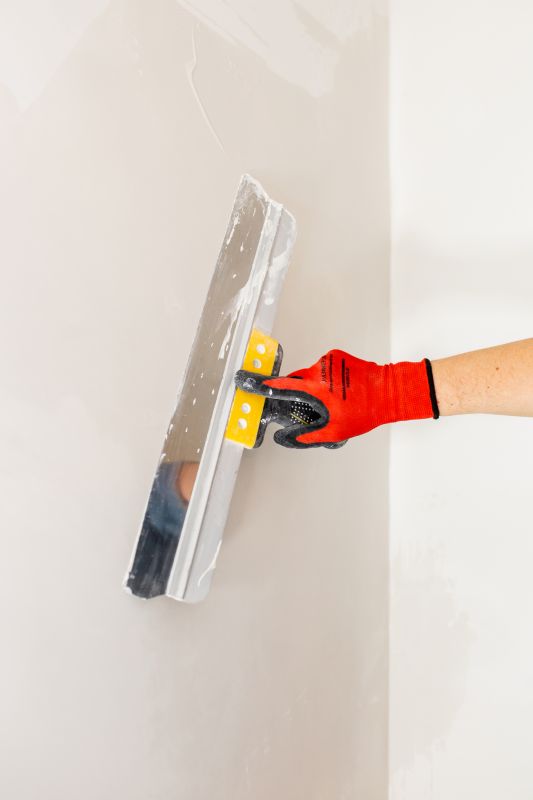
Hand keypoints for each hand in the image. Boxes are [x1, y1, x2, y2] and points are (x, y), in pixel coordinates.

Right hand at [235, 349, 437, 448]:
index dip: (267, 387)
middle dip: (297, 392)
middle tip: (308, 405)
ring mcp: (330, 360)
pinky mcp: (338, 355)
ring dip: (314, 385)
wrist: (390, 391)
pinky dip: (325, 377)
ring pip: (311, 374)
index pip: (284, 385)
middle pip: (297, 380)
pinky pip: (323, 367)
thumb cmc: (366, 410)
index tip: (252, 384)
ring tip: (332, 399)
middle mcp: (320, 369)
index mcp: (317, 387)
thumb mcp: (336, 431)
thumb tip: (290, 439)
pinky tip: (338, 389)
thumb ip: (309, 436)